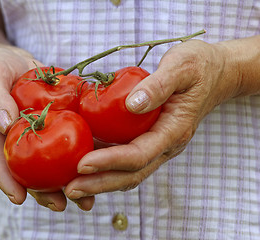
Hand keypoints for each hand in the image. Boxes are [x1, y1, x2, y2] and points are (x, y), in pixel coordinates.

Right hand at [0, 47, 94, 210]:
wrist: (14, 63)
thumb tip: (5, 123)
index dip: (7, 182)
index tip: (19, 198)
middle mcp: (20, 141)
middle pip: (29, 173)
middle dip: (44, 192)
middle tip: (61, 205)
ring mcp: (40, 136)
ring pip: (52, 165)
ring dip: (68, 183)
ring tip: (87, 201)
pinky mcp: (58, 125)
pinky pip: (70, 143)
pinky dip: (84, 157)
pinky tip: (101, 166)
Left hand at [64, 39, 239, 203]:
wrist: (216, 74)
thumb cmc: (199, 66)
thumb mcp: (182, 66)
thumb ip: (159, 85)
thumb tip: (133, 104)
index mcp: (174, 130)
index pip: (139, 154)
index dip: (110, 162)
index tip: (82, 165)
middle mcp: (166, 145)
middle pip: (131, 173)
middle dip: (100, 183)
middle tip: (70, 189)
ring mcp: (159, 145)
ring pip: (129, 172)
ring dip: (100, 182)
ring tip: (71, 186)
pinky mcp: (150, 140)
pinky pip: (127, 160)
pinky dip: (106, 168)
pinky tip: (85, 166)